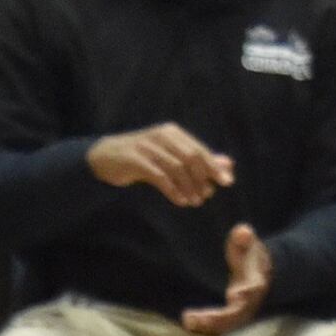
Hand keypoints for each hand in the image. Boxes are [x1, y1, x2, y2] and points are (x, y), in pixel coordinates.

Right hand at [90, 122, 236, 205]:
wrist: (106, 157)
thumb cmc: (143, 157)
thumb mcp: (171, 155)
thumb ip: (199, 159)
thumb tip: (229, 165)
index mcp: (173, 133)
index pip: (199, 149)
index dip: (214, 166)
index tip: (227, 182)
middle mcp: (162, 136)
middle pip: (190, 157)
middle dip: (201, 178)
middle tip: (207, 195)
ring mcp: (147, 147)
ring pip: (175, 167)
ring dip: (188, 186)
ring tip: (195, 202)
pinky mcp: (135, 159)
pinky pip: (159, 175)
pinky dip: (172, 189)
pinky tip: (180, 201)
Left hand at [183, 224, 271, 335]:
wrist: (261, 275)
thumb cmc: (251, 258)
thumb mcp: (250, 246)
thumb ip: (244, 240)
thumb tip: (242, 231)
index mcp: (254, 286)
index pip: (249, 295)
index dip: (243, 296)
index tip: (233, 295)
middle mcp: (247, 305)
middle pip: (235, 317)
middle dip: (216, 320)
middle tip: (192, 318)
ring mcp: (238, 314)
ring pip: (225, 326)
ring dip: (207, 326)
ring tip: (188, 320)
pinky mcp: (227, 319)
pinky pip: (217, 326)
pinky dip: (204, 326)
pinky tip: (189, 321)